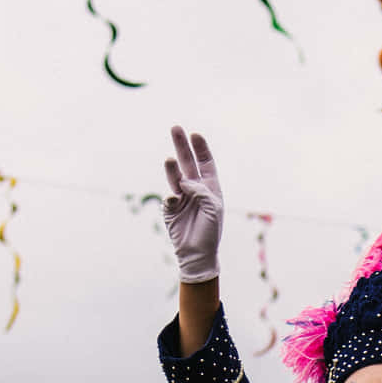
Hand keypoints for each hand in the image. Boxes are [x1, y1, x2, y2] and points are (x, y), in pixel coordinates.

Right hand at [163, 127, 222, 283]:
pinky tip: (175, 201)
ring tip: (169, 159)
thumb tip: (184, 182)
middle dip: (181, 145)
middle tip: (175, 128)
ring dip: (172, 168)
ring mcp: (181, 198)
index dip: (200, 148)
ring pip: (175, 176)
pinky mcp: (170, 209)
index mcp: (209, 187)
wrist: (197, 254)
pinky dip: (171, 198)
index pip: (205, 162)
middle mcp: (194, 189)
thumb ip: (201, 192)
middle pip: (187, 162)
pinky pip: (168, 198)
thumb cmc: (210, 232)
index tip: (195, 134)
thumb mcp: (212, 208)